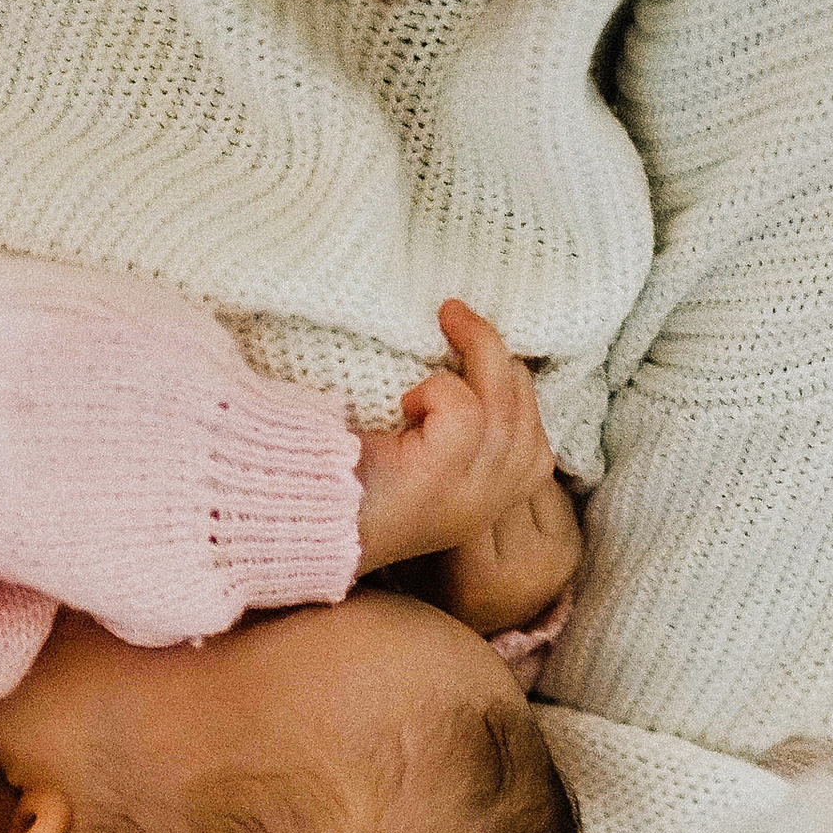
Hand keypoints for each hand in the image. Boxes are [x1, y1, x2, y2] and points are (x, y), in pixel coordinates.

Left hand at [354, 303, 580, 631]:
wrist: (296, 515)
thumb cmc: (342, 474)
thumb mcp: (413, 453)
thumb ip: (447, 427)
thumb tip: (466, 360)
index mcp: (482, 503)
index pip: (536, 449)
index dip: (519, 393)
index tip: (479, 355)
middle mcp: (483, 506)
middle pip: (527, 422)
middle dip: (501, 358)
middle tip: (456, 316)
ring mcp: (466, 497)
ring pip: (503, 407)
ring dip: (478, 349)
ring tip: (448, 318)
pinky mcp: (437, 480)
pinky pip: (467, 413)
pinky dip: (440, 390)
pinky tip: (405, 401)